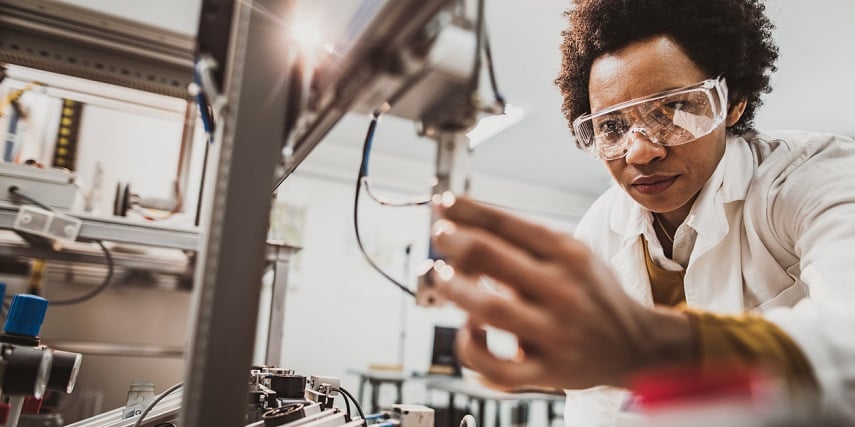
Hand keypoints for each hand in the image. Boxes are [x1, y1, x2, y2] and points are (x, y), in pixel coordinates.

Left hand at [430, 195, 691, 390]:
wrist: (636, 346)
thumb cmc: (593, 294)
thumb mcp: (574, 254)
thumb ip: (526, 242)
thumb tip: (466, 225)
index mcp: (568, 255)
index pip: (508, 223)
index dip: (467, 210)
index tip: (443, 204)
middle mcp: (562, 290)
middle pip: (492, 257)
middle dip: (455, 241)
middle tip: (439, 235)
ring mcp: (555, 333)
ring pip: (489, 308)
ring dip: (456, 289)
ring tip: (442, 276)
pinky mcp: (548, 372)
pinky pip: (498, 368)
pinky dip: (473, 351)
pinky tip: (468, 332)